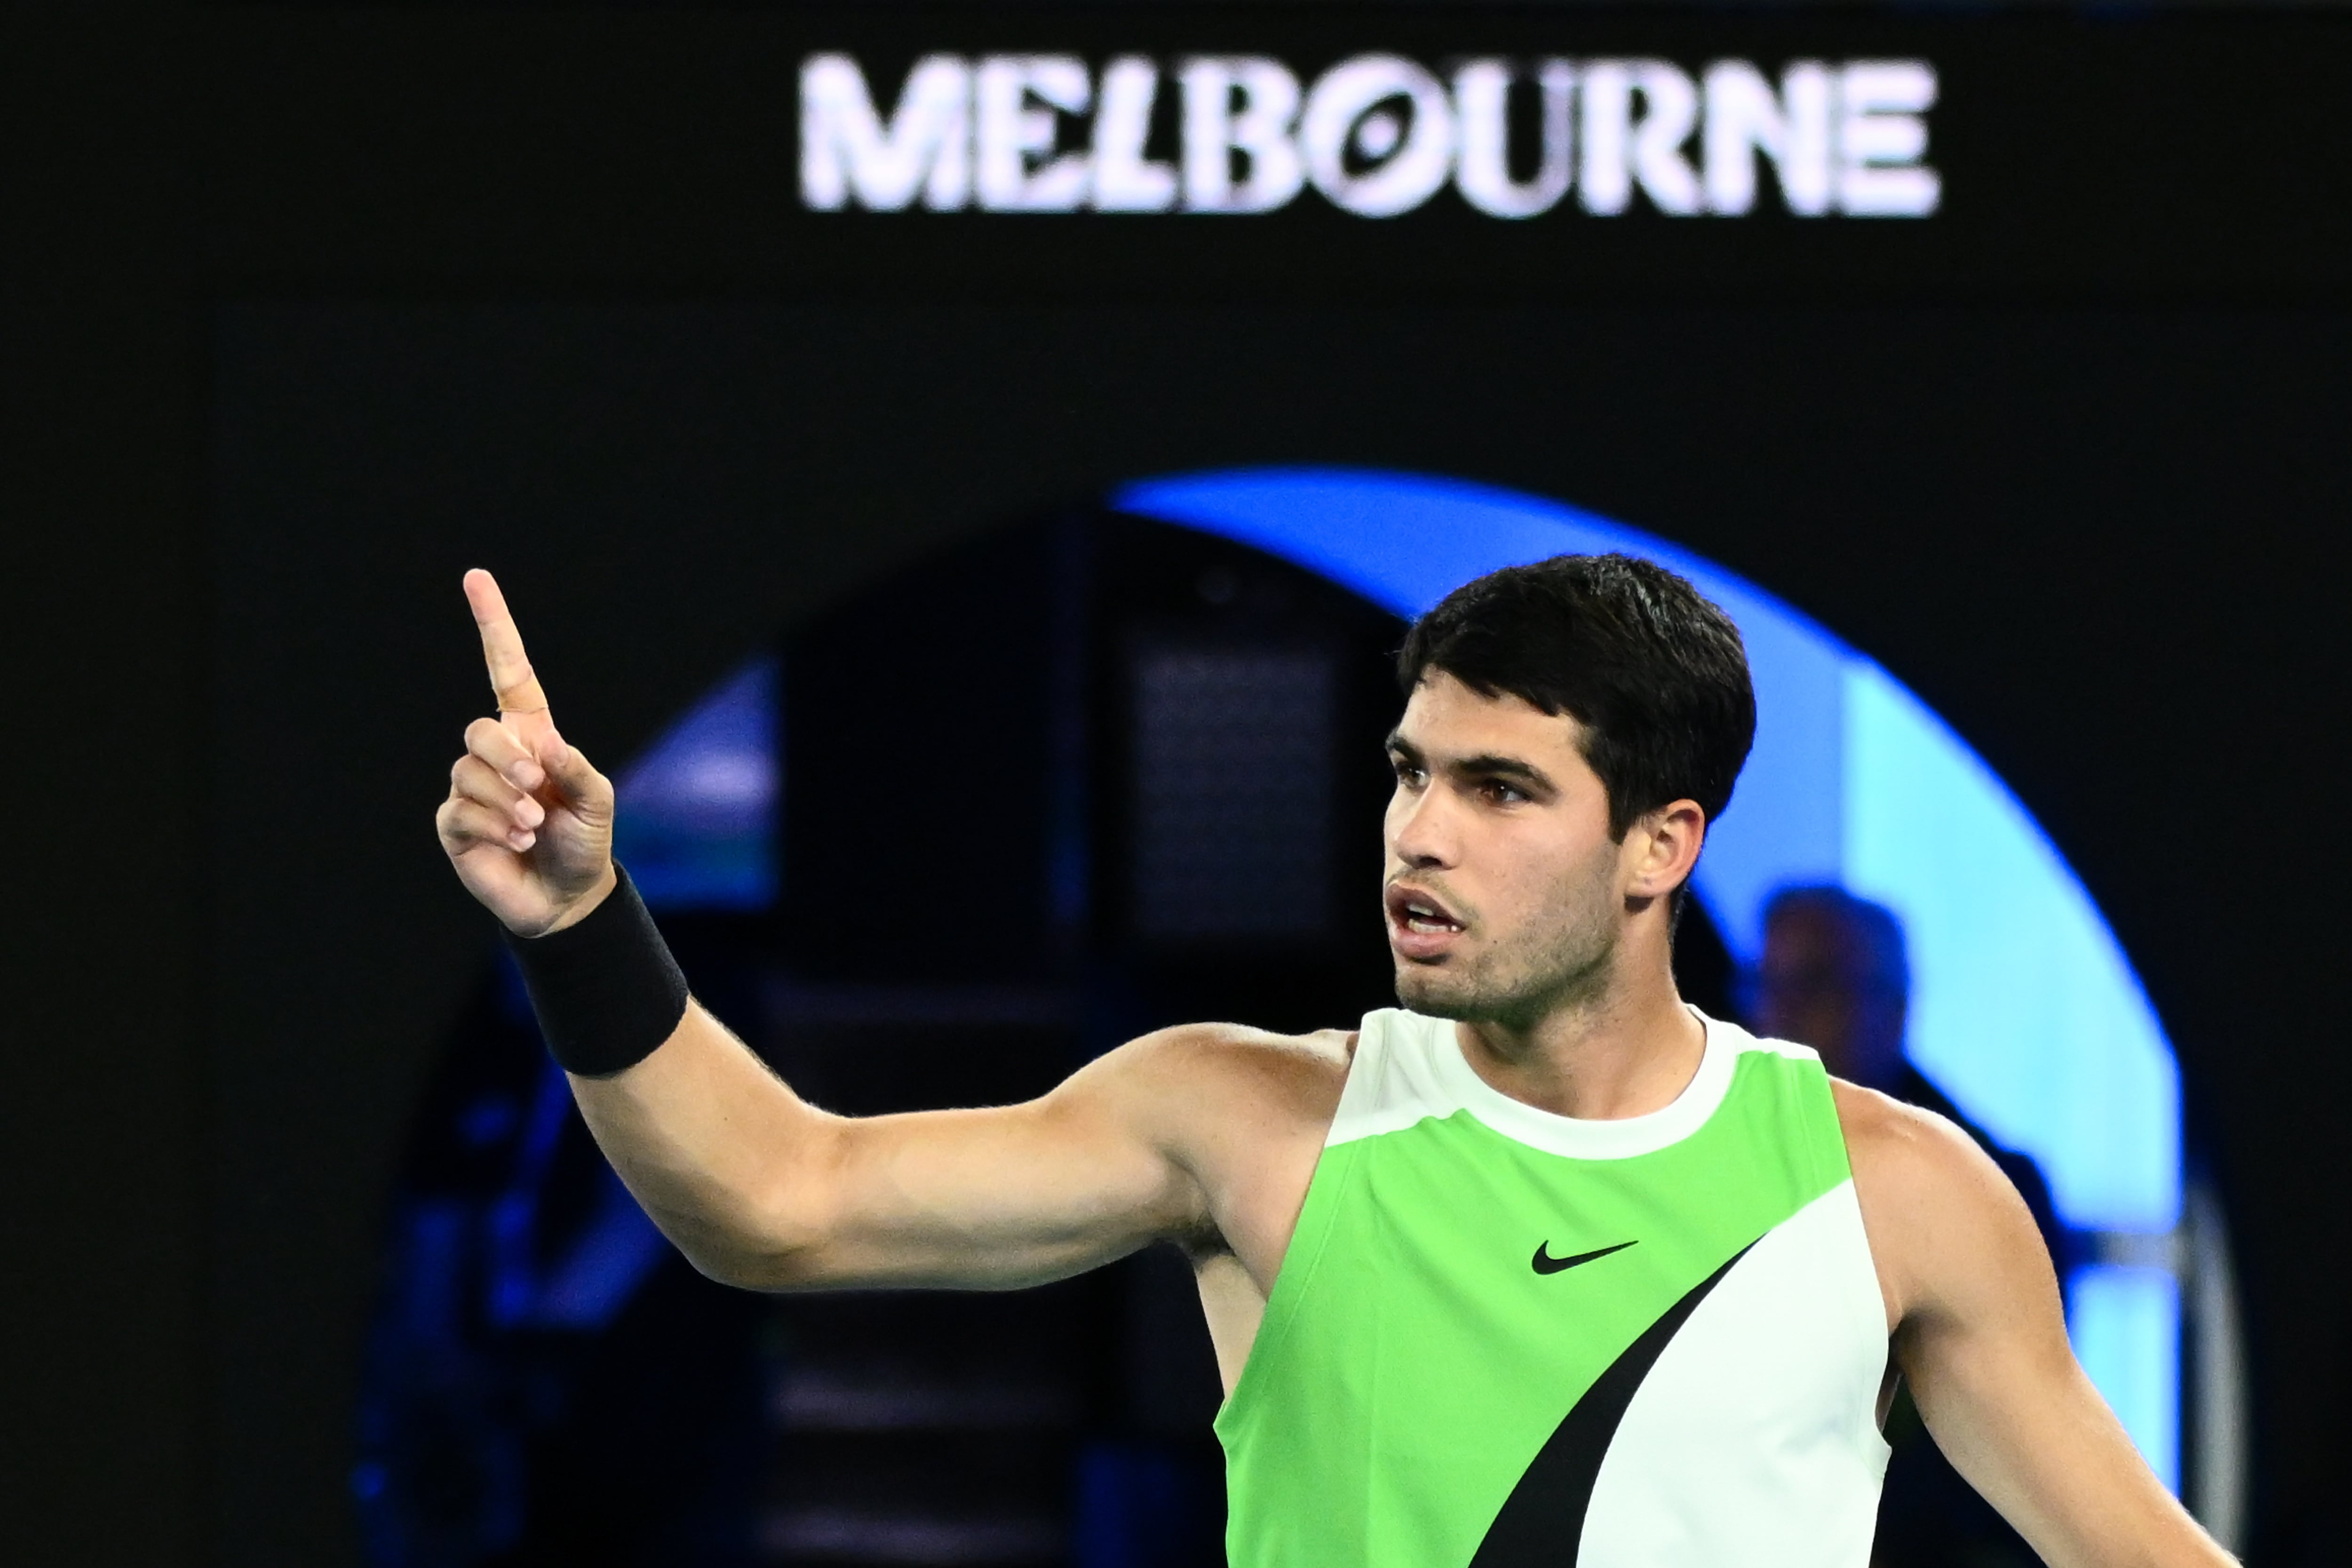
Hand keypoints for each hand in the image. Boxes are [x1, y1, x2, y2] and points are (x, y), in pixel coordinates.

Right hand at [435, 569, 617, 935]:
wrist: (567, 896)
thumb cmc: (585, 841)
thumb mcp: (597, 801)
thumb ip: (576, 768)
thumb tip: (541, 743)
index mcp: (532, 735)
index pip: (507, 671)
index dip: (493, 625)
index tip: (476, 578)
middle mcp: (496, 755)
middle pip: (479, 731)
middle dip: (507, 760)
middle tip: (536, 791)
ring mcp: (470, 788)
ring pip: (467, 773)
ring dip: (506, 802)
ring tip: (533, 826)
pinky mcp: (454, 823)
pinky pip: (460, 811)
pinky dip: (493, 827)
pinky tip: (517, 842)